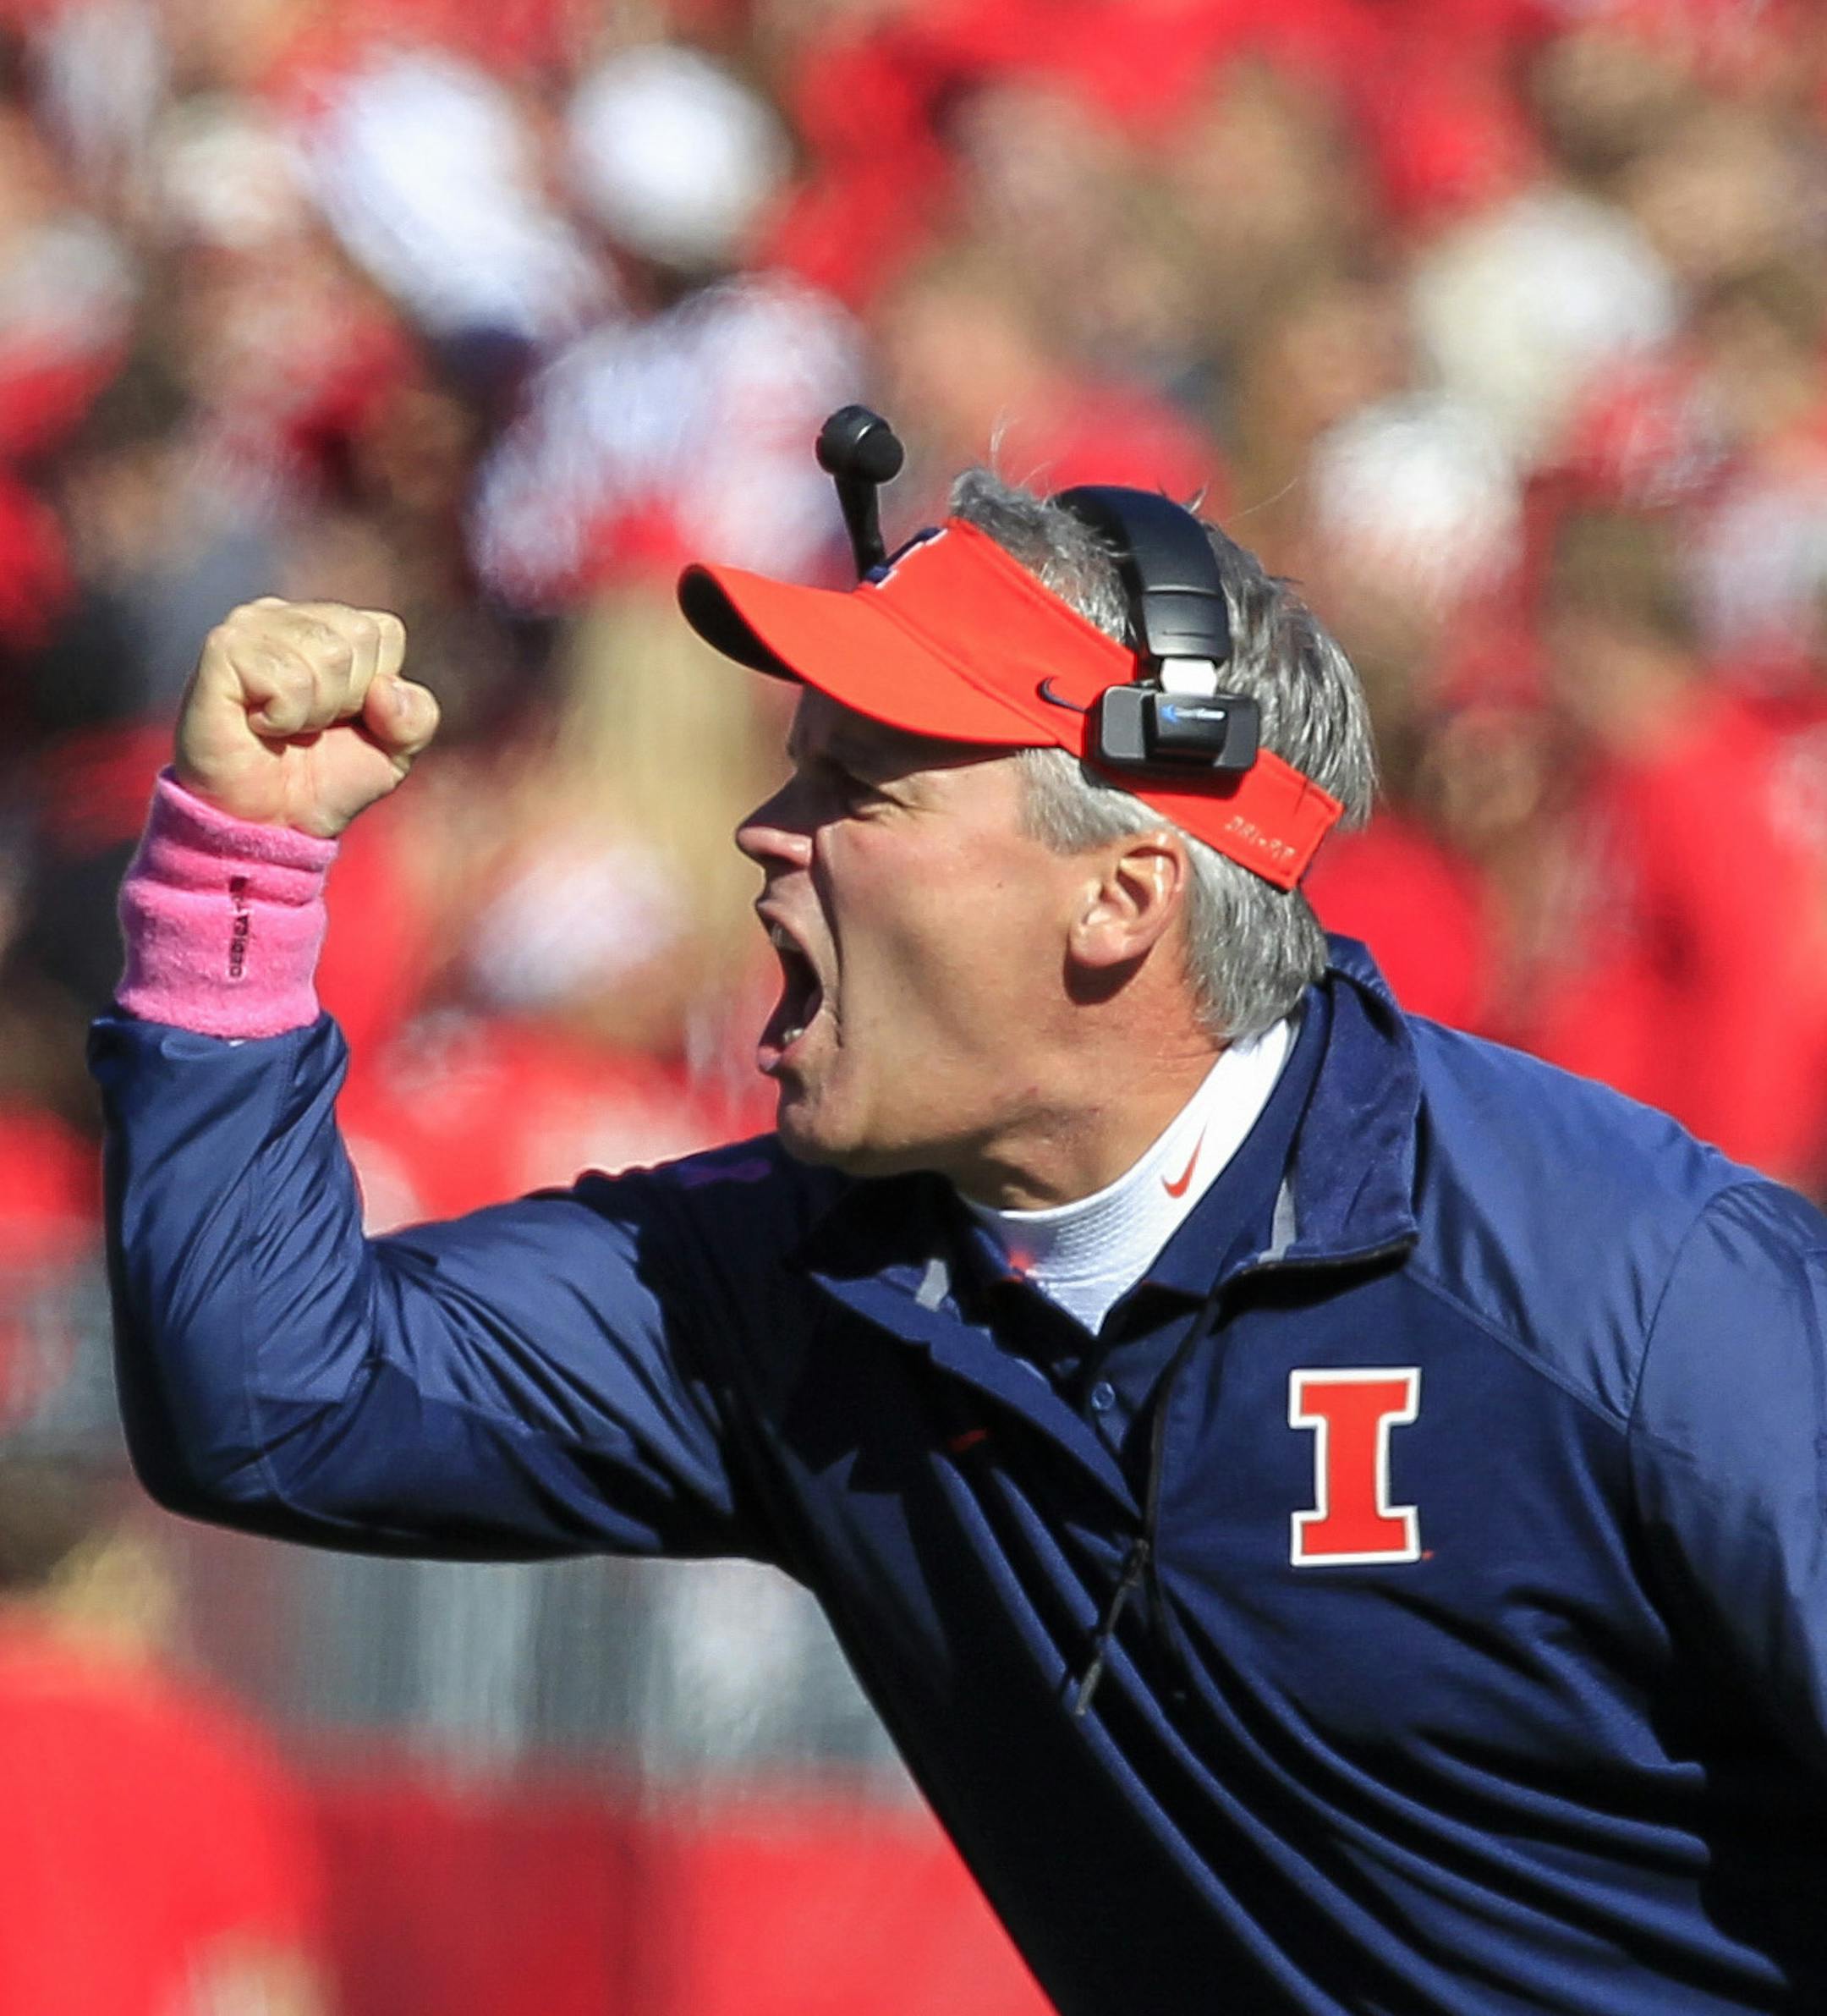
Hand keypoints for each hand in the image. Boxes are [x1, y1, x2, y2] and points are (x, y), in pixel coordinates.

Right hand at [174, 599, 439, 838]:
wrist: (267, 823)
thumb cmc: (324, 780)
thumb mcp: (394, 751)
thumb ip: (417, 716)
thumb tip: (385, 687)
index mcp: (326, 624)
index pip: (385, 632)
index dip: (376, 691)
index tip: (343, 719)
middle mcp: (285, 614)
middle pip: (360, 637)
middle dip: (347, 700)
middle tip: (310, 727)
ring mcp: (250, 625)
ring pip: (329, 654)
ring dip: (316, 712)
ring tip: (285, 727)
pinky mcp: (223, 648)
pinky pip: (289, 678)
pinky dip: (284, 717)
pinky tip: (258, 725)